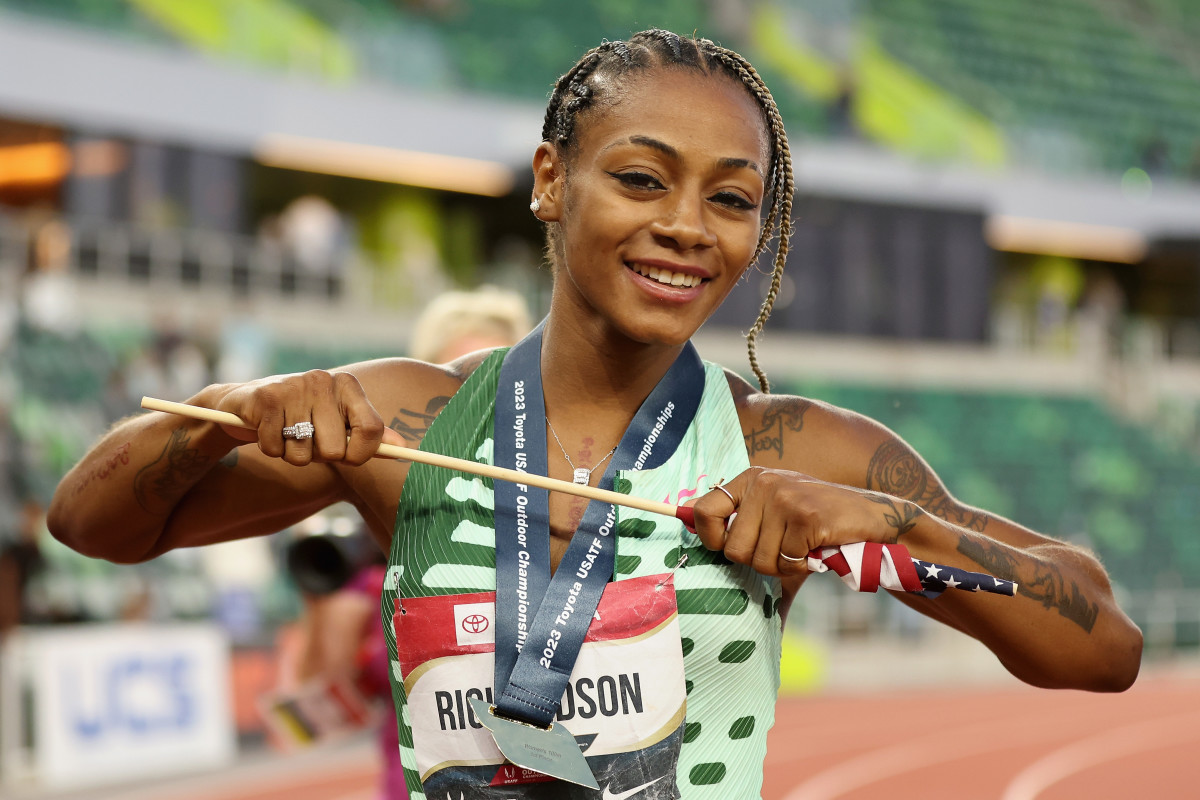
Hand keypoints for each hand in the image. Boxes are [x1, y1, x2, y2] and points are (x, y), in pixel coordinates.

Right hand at [214, 370, 403, 465]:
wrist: (249, 401)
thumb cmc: (304, 416)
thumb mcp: (339, 421)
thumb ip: (370, 435)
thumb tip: (401, 447)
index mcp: (348, 385)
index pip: (372, 430)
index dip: (361, 454)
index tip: (349, 458)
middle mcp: (324, 380)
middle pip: (335, 450)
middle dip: (319, 456)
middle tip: (307, 439)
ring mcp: (295, 387)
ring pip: (302, 454)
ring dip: (292, 454)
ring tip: (286, 433)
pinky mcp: (266, 398)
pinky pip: (275, 449)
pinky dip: (271, 449)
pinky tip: (268, 430)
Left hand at [688, 467, 920, 577]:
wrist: (871, 518)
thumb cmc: (817, 524)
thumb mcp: (775, 515)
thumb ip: (739, 524)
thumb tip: (690, 533)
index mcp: (750, 479)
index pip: (704, 510)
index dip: (711, 538)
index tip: (728, 546)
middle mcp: (763, 482)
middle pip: (733, 547)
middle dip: (757, 561)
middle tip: (783, 551)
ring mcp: (784, 497)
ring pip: (759, 559)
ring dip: (782, 566)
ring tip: (801, 549)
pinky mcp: (805, 516)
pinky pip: (786, 561)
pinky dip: (801, 567)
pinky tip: (816, 551)